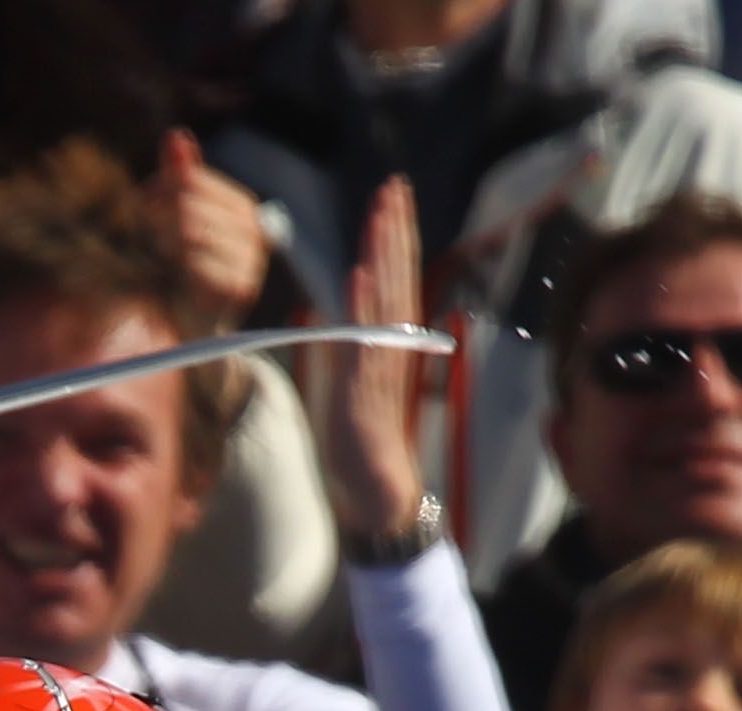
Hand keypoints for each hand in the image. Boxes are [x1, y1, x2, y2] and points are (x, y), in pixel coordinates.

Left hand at [146, 130, 268, 328]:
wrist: (195, 331)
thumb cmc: (183, 272)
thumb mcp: (180, 220)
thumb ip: (180, 178)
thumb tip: (175, 135)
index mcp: (242, 206)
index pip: (189, 180)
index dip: (155, 192)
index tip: (139, 208)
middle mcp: (254, 229)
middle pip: (187, 202)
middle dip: (154, 217)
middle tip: (139, 235)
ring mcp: (249, 259)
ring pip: (190, 230)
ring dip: (160, 243)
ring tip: (153, 256)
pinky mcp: (237, 288)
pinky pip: (196, 263)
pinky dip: (174, 268)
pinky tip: (168, 276)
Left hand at [322, 175, 427, 540]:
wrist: (377, 492)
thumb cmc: (363, 443)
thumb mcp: (352, 384)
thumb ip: (352, 347)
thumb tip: (344, 312)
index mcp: (389, 344)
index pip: (393, 279)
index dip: (392, 238)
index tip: (388, 198)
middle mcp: (392, 349)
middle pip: (397, 278)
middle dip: (393, 232)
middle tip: (392, 187)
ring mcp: (381, 369)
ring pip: (386, 301)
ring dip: (383, 256)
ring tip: (381, 216)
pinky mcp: (365, 394)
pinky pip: (366, 344)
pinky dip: (363, 310)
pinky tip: (360, 279)